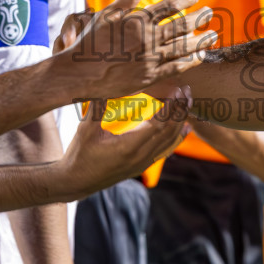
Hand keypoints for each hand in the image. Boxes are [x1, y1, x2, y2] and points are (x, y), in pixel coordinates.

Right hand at [54, 0, 215, 97]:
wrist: (78, 74)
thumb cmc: (89, 42)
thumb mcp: (106, 15)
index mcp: (136, 21)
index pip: (168, 7)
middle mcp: (146, 39)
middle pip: (180, 26)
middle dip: (199, 18)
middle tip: (210, 12)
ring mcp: (149, 59)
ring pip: (183, 47)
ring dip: (201, 40)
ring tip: (213, 35)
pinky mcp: (149, 77)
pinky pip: (176, 68)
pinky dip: (191, 61)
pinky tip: (200, 56)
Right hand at [56, 90, 190, 199]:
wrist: (76, 182)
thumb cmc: (79, 154)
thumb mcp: (86, 128)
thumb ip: (98, 105)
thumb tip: (106, 82)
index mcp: (128, 147)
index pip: (158, 124)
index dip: (170, 107)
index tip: (176, 89)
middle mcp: (140, 157)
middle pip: (169, 131)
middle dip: (180, 110)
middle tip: (187, 90)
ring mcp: (142, 163)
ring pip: (169, 142)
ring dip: (180, 121)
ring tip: (187, 103)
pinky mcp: (141, 166)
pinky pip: (165, 151)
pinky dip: (176, 138)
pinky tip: (184, 128)